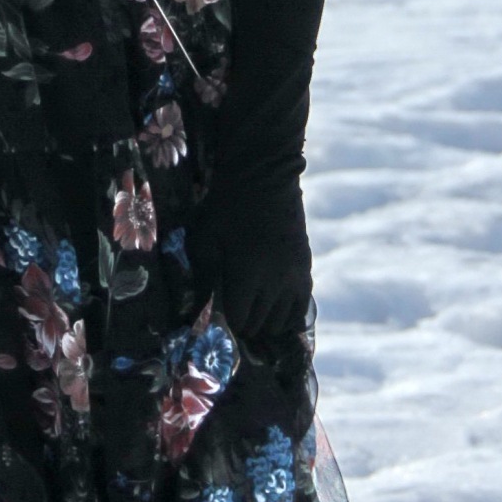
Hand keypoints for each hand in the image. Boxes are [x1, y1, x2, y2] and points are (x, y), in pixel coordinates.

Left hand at [194, 190, 312, 343]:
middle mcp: (275, 282)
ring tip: (253, 311)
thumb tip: (195, 310)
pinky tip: (275, 310)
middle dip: (244, 324)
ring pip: (282, 322)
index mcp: (247, 275)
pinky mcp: (305, 268)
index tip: (219, 312)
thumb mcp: (203, 238)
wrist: (264, 176)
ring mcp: (294, 276)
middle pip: (260, 325)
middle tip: (233, 311)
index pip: (240, 320)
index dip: (227, 321)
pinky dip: (288, 315)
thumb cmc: (226, 206)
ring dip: (265, 322)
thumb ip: (201, 277)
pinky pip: (301, 308)